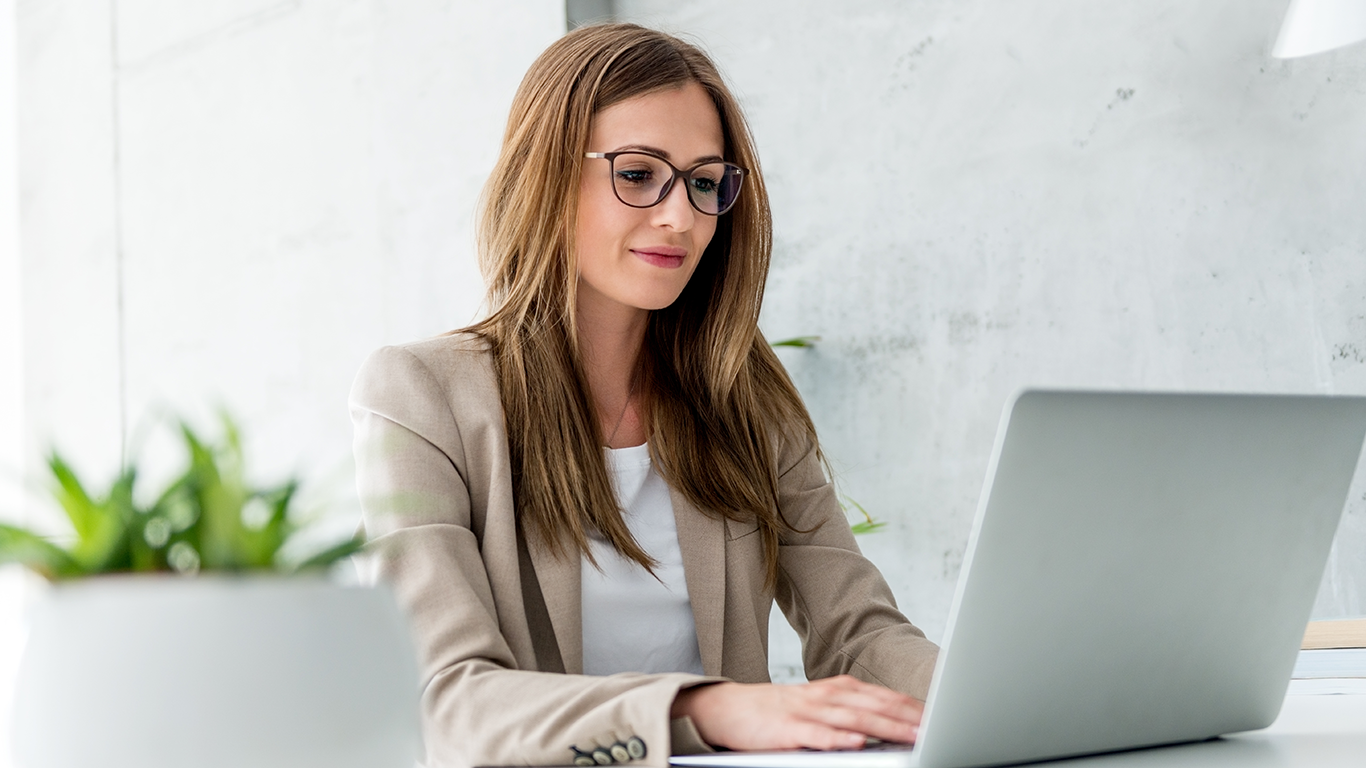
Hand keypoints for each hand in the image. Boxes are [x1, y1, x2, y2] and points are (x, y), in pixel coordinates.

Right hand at [670, 675, 923, 750]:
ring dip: (884, 727)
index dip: (912, 707)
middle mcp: (826, 695)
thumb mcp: (819, 707)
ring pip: (852, 719)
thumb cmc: (779, 713)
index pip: (883, 697)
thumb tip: (893, 724)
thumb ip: (852, 713)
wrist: (728, 708)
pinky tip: (856, 743)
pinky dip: (838, 738)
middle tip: (937, 726)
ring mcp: (806, 711)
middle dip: (908, 717)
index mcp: (838, 689)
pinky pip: (816, 734)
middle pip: (874, 705)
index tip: (941, 717)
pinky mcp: (786, 729)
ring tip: (911, 736)